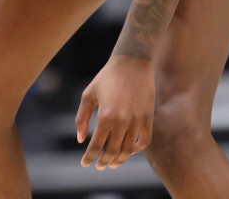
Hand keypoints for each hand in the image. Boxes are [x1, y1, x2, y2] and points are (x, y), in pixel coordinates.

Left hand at [75, 54, 154, 169]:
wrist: (132, 62)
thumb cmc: (106, 77)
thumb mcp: (88, 94)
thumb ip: (82, 117)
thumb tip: (80, 139)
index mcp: (105, 116)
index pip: (96, 146)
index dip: (89, 158)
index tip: (85, 164)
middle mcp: (122, 122)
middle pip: (112, 151)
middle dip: (103, 162)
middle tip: (99, 166)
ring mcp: (137, 121)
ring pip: (128, 150)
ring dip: (119, 159)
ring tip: (112, 163)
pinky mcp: (148, 118)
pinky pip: (143, 141)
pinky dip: (136, 150)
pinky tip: (129, 151)